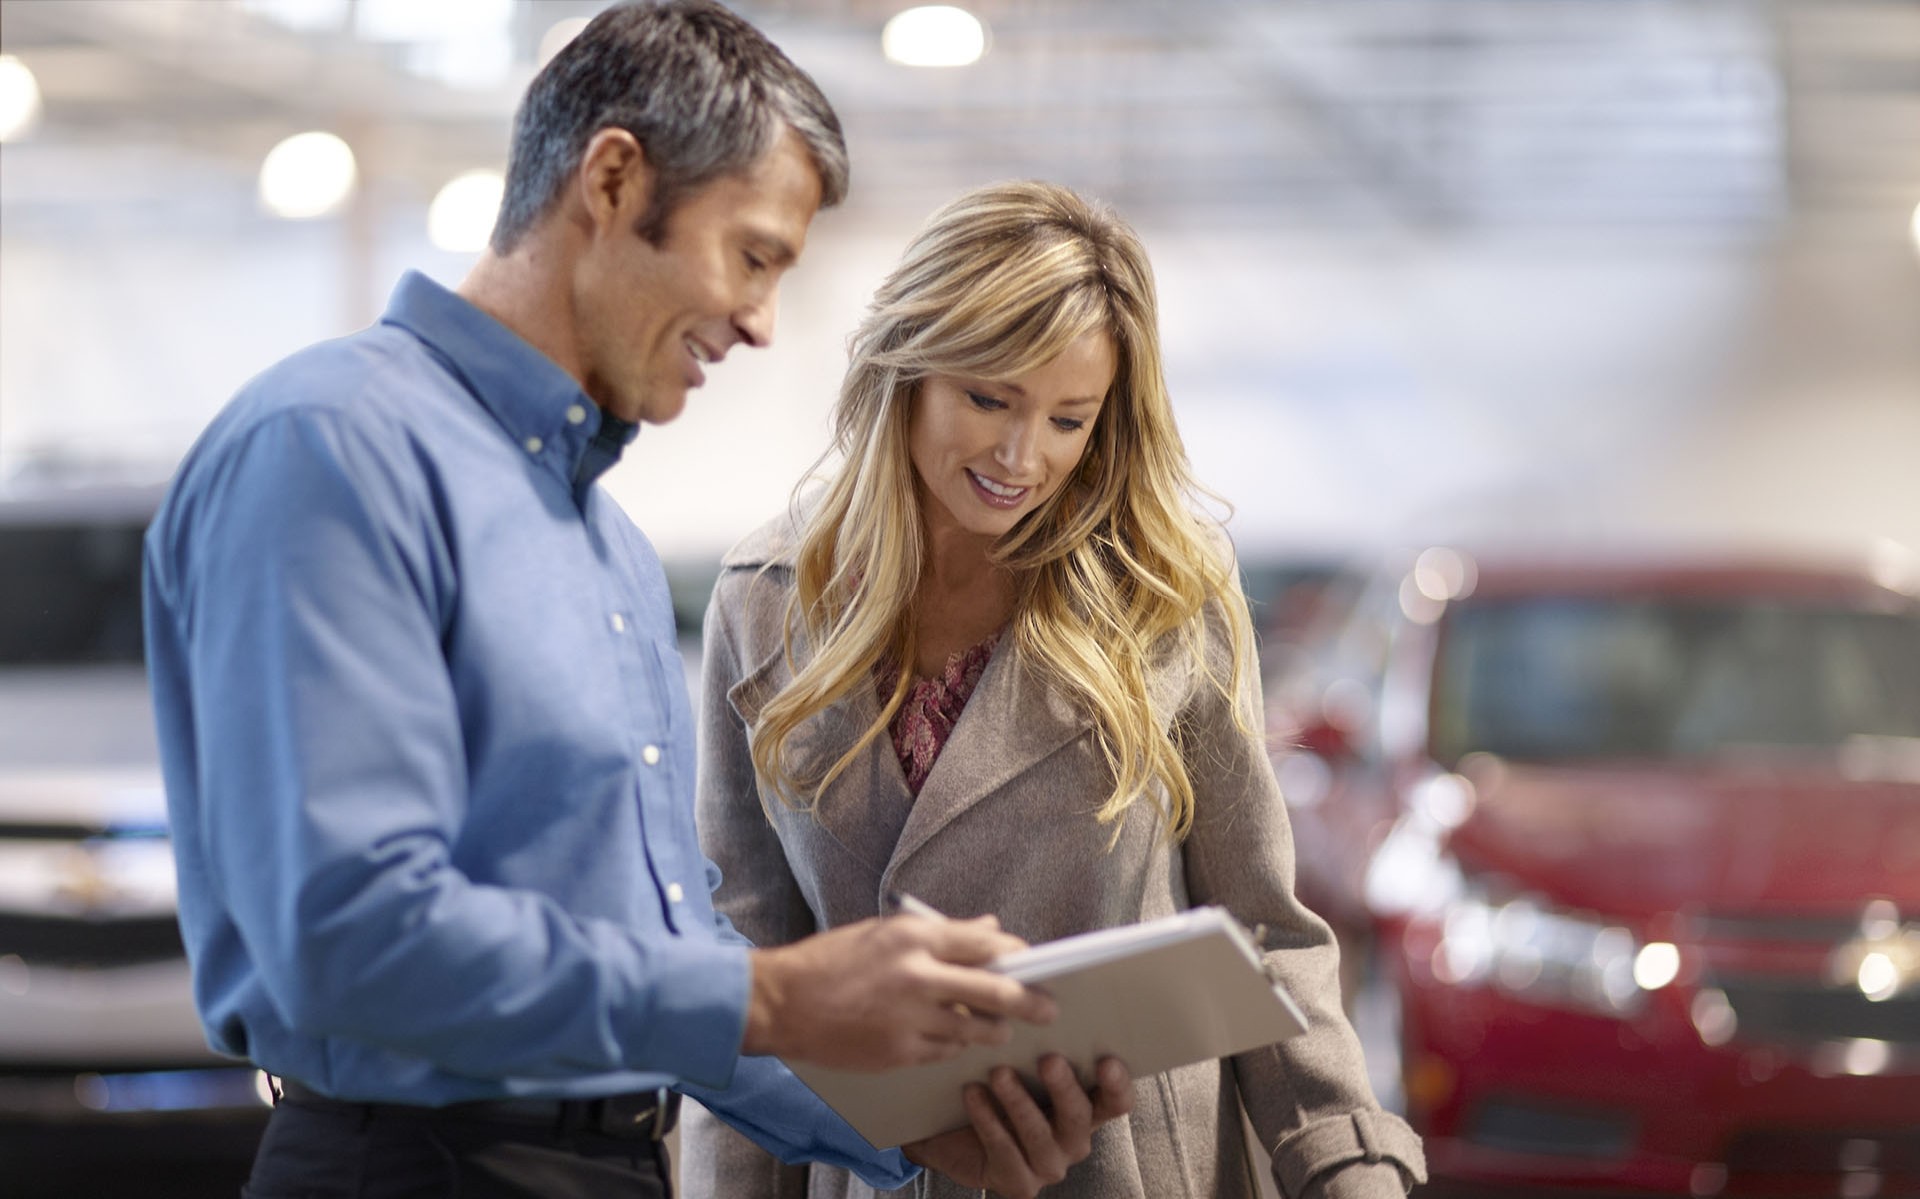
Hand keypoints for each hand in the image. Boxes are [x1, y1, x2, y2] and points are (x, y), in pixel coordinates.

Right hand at [742, 914, 1057, 1069]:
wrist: (782, 1002)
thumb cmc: (831, 961)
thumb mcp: (884, 932)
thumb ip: (941, 933)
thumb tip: (990, 929)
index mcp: (915, 937)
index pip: (986, 944)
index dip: (1017, 955)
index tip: (1031, 962)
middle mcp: (919, 975)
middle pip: (997, 990)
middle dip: (1030, 1000)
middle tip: (1047, 1007)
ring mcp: (911, 1017)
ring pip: (976, 1028)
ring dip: (995, 1030)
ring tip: (1001, 1029)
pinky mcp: (900, 1051)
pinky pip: (946, 1050)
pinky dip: (955, 1045)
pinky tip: (955, 1039)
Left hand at [903, 1055, 1132, 1198]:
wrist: (948, 1131)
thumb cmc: (991, 1083)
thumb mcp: (1014, 1055)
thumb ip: (1033, 1033)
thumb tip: (1033, 989)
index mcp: (1085, 1106)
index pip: (1116, 1100)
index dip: (1118, 1083)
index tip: (1107, 1059)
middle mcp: (1073, 1138)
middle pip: (1080, 1116)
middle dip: (1065, 1087)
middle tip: (1049, 1059)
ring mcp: (1048, 1164)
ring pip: (1040, 1135)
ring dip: (1019, 1102)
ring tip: (999, 1073)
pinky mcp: (1020, 1183)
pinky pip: (1005, 1151)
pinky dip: (988, 1120)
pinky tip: (973, 1095)